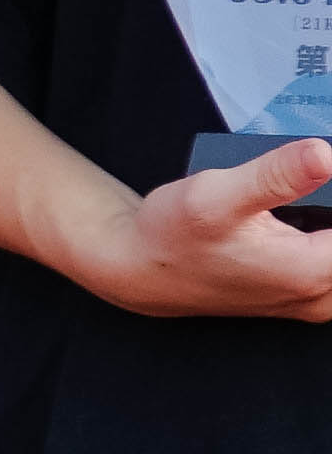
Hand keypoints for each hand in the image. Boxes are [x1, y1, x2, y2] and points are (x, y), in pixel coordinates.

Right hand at [77, 132, 331, 320]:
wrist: (141, 269)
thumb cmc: (172, 236)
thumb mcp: (215, 195)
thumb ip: (274, 175)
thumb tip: (326, 153)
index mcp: (312, 272)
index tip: (330, 169)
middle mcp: (321, 295)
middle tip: (321, 174)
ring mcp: (315, 300)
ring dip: (331, 216)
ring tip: (315, 192)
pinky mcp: (305, 293)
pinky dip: (328, 237)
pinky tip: (315, 206)